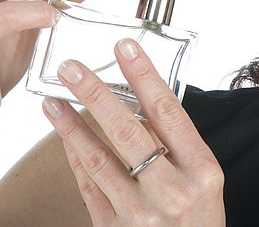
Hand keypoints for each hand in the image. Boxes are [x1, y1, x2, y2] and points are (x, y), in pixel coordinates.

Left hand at [42, 39, 225, 225]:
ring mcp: (141, 213)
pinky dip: (76, 158)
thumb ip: (177, 144)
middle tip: (72, 69)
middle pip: (128, 132)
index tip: (125, 47)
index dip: (144, 76)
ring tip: (53, 100)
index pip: (168, 112)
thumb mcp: (204, 178)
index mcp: (201, 170)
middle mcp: (172, 190)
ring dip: (72, 126)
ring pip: (100, 160)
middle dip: (97, 94)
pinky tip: (65, 136)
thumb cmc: (200, 219)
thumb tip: (142, 100)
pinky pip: (90, 187)